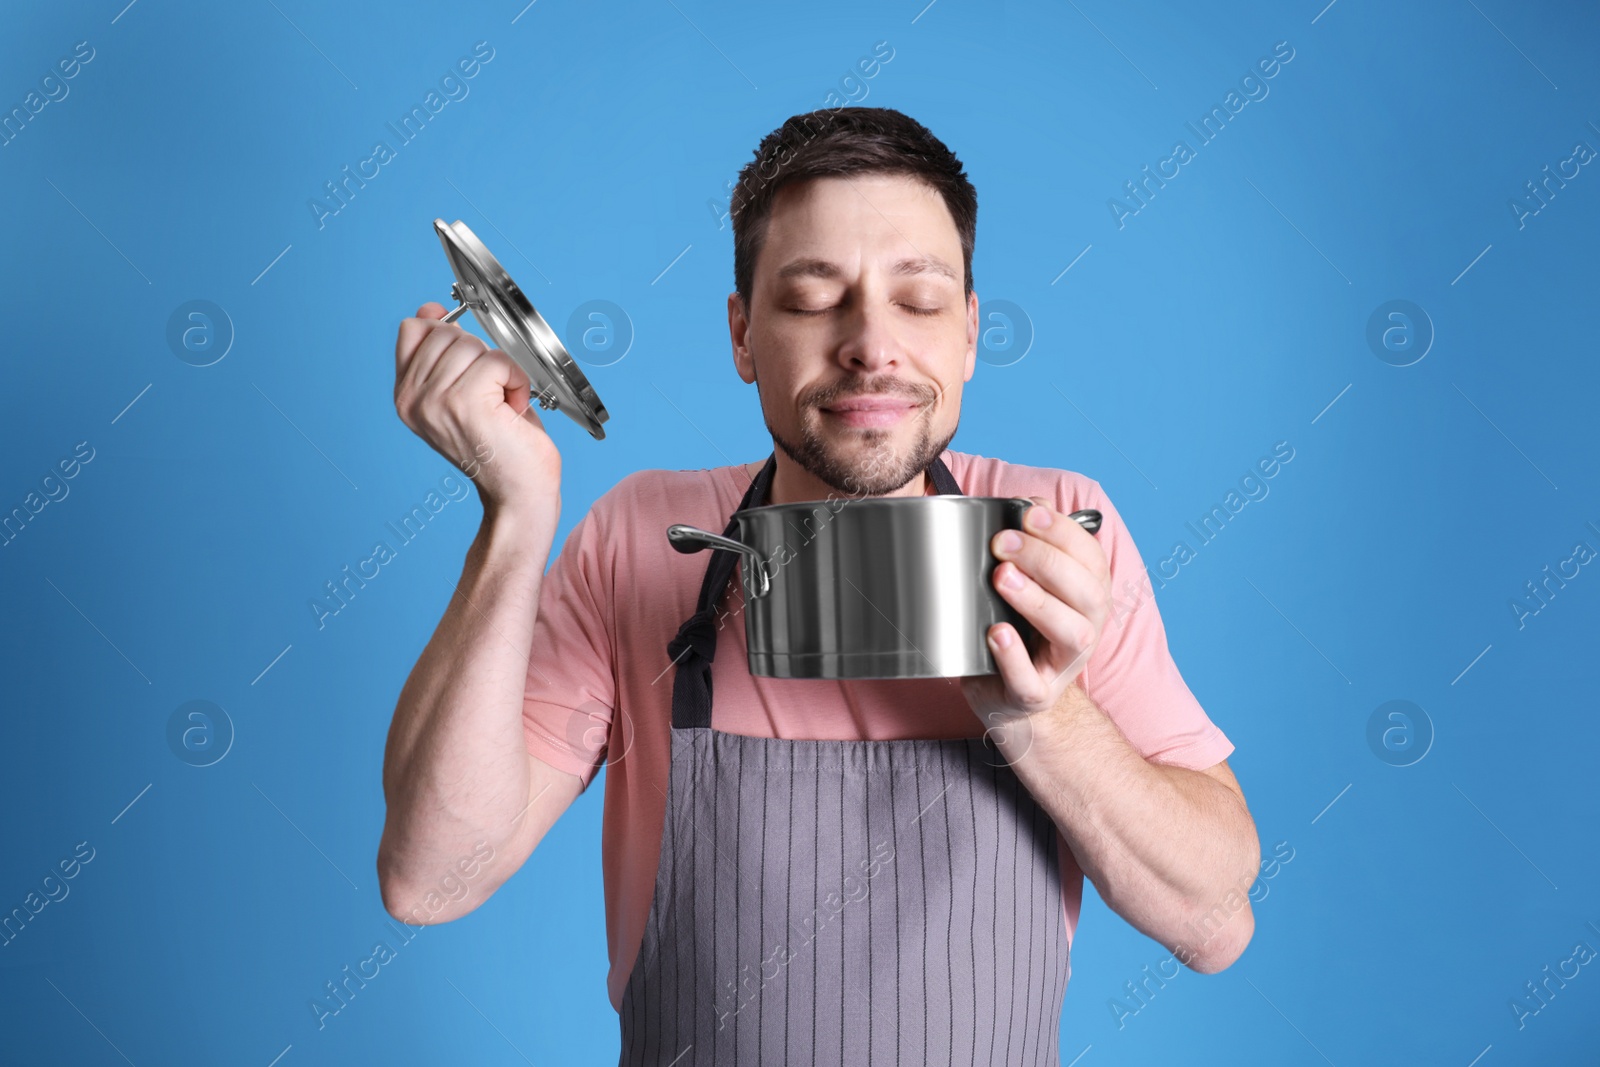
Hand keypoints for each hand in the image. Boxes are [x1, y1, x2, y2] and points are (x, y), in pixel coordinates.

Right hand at [393, 302, 561, 516]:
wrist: (519, 496)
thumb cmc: (501, 449)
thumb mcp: (465, 393)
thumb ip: (444, 355)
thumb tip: (429, 311)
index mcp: (405, 396)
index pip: (413, 330)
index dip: (446, 331)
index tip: (468, 357)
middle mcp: (412, 400)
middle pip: (447, 332)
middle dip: (480, 356)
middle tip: (491, 396)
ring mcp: (434, 401)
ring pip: (473, 344)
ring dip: (502, 371)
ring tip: (502, 406)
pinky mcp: (464, 402)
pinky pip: (498, 361)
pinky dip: (517, 380)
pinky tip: (513, 410)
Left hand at [960, 496, 1111, 732]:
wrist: (1010, 696)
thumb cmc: (1020, 629)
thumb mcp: (1030, 584)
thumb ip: (1033, 545)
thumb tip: (1030, 504)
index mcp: (1089, 595)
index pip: (1090, 557)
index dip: (1063, 531)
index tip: (1029, 512)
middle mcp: (1087, 628)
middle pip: (1086, 591)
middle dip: (1045, 560)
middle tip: (1003, 543)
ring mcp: (1065, 665)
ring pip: (1072, 633)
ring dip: (1038, 601)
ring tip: (1002, 579)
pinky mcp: (1036, 694)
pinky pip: (1031, 681)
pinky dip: (1014, 657)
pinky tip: (997, 633)